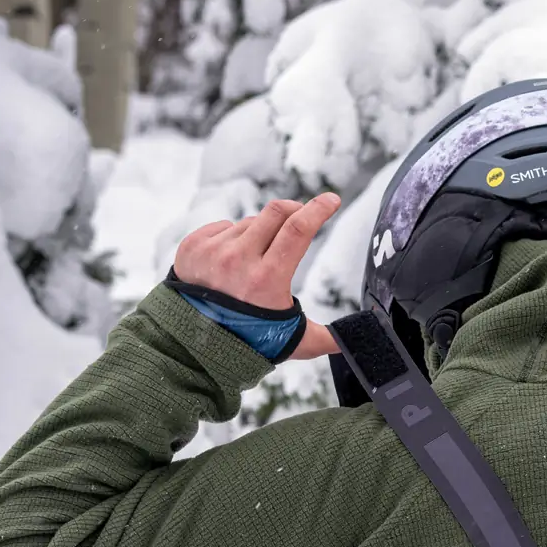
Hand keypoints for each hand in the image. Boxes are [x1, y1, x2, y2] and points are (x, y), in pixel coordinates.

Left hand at [173, 192, 342, 359]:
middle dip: (294, 210)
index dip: (319, 209)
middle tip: (302, 216)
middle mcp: (237, 260)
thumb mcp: (293, 341)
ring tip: (257, 261)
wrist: (194, 347)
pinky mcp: (192, 246)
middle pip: (275, 213)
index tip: (331, 199)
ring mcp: (212, 251)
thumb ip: (326, 338)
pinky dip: (233, 237)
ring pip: (249, 223)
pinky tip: (232, 260)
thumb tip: (355, 339)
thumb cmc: (249, 343)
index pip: (298, 229)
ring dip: (261, 233)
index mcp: (266, 279)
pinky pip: (223, 227)